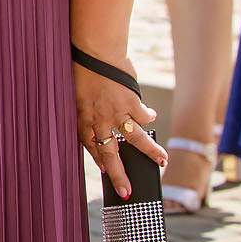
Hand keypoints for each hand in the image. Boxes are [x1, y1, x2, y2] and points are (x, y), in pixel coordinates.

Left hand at [74, 56, 164, 199]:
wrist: (93, 50)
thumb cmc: (82, 67)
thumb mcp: (78, 92)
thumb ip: (88, 108)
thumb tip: (102, 118)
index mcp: (81, 118)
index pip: (90, 146)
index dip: (98, 159)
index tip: (105, 170)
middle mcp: (98, 120)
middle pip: (110, 154)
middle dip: (119, 174)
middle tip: (127, 191)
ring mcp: (116, 113)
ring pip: (136, 139)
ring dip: (151, 151)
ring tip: (162, 161)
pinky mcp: (131, 103)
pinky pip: (143, 116)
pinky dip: (148, 116)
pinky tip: (151, 116)